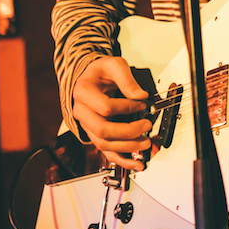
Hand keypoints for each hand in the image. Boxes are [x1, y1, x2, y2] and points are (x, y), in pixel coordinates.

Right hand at [72, 56, 151, 170]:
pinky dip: (122, 160)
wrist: (88, 77)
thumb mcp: (114, 65)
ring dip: (127, 147)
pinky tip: (136, 163)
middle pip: (102, 130)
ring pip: (104, 144)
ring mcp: (87, 126)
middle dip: (128, 131)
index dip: (127, 107)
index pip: (106, 107)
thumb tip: (141, 96)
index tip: (142, 102)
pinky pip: (105, 152)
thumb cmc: (100, 71)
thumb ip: (127, 79)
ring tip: (146, 143)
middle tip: (146, 126)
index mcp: (84, 92)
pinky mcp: (95, 135)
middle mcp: (82, 112)